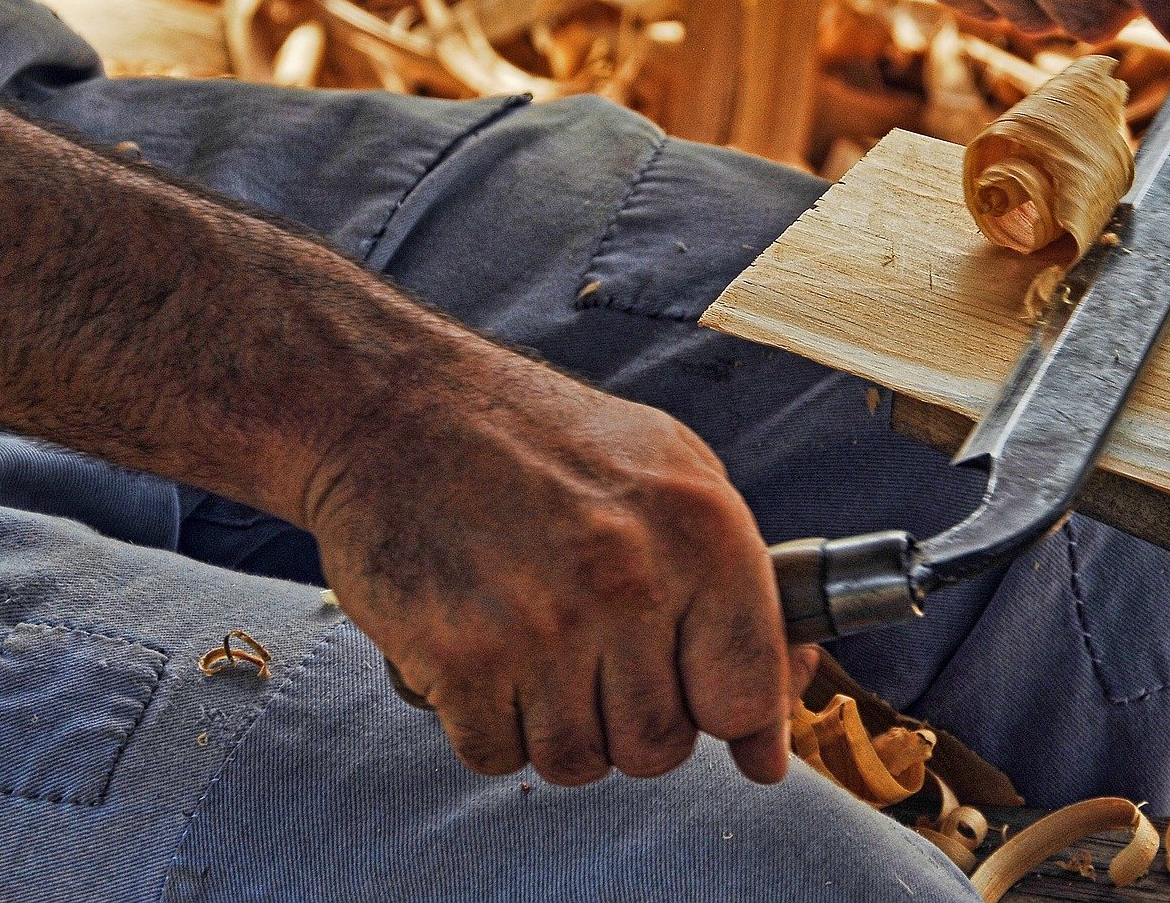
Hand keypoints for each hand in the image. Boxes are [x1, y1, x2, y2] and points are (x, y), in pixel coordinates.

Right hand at [302, 344, 817, 785]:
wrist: (396, 407)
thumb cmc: (540, 440)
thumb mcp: (671, 472)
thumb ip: (740, 595)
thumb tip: (773, 739)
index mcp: (702, 531)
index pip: (749, 695)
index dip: (730, 717)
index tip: (705, 707)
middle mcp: (631, 580)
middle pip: (661, 748)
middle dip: (629, 721)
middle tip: (593, 657)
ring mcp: (544, 623)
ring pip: (576, 762)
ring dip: (553, 726)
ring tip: (532, 648)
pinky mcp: (461, 656)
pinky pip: (495, 754)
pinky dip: (484, 725)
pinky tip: (479, 654)